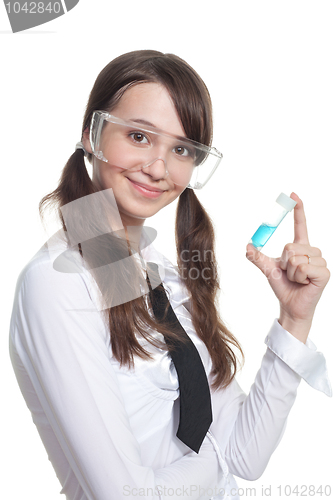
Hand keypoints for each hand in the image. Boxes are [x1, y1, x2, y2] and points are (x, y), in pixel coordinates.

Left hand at [246, 193, 329, 342]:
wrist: (290, 305)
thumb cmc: (283, 287)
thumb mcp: (268, 269)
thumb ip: (258, 257)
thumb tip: (248, 245)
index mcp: (301, 247)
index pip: (300, 225)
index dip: (298, 210)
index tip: (293, 194)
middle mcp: (312, 251)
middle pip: (291, 246)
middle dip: (284, 262)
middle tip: (290, 274)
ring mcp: (320, 261)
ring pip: (296, 258)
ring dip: (290, 272)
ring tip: (297, 279)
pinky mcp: (324, 272)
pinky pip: (302, 267)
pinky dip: (297, 277)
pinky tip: (303, 283)